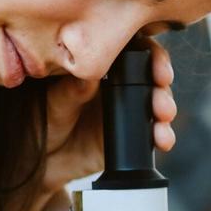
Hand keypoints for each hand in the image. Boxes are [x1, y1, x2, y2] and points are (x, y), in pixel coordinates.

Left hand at [22, 39, 176, 210]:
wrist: (45, 161)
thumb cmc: (45, 122)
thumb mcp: (54, 104)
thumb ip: (71, 91)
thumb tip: (90, 75)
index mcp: (103, 67)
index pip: (134, 50)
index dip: (152, 55)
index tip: (158, 69)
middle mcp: (121, 85)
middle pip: (153, 75)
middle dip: (163, 86)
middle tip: (161, 99)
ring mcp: (130, 110)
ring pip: (158, 102)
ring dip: (166, 109)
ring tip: (163, 120)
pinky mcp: (135, 135)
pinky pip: (155, 132)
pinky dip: (163, 135)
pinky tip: (162, 140)